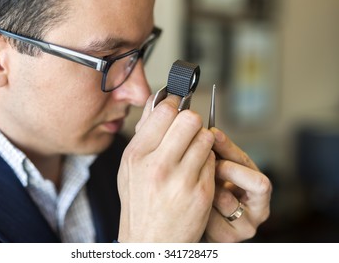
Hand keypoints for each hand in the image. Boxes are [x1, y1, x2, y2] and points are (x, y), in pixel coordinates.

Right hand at [117, 95, 215, 241]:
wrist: (150, 240)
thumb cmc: (139, 201)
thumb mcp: (130, 166)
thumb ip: (144, 133)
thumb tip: (158, 102)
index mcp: (137, 155)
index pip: (164, 111)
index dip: (175, 104)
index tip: (178, 106)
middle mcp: (158, 165)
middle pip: (190, 119)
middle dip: (192, 121)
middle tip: (188, 129)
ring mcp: (181, 179)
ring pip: (206, 137)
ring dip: (202, 140)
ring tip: (193, 152)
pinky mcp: (201, 192)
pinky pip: (212, 160)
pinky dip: (208, 161)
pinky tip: (197, 171)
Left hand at [202, 128, 271, 241]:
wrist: (198, 225)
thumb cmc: (211, 194)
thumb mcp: (218, 172)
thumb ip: (217, 155)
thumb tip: (209, 131)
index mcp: (258, 187)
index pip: (250, 163)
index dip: (230, 147)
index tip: (213, 134)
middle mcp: (260, 208)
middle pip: (257, 183)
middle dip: (227, 169)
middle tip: (207, 163)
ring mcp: (248, 225)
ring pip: (228, 200)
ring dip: (208, 189)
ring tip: (194, 183)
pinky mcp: (231, 238)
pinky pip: (213, 218)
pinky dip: (200, 208)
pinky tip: (192, 204)